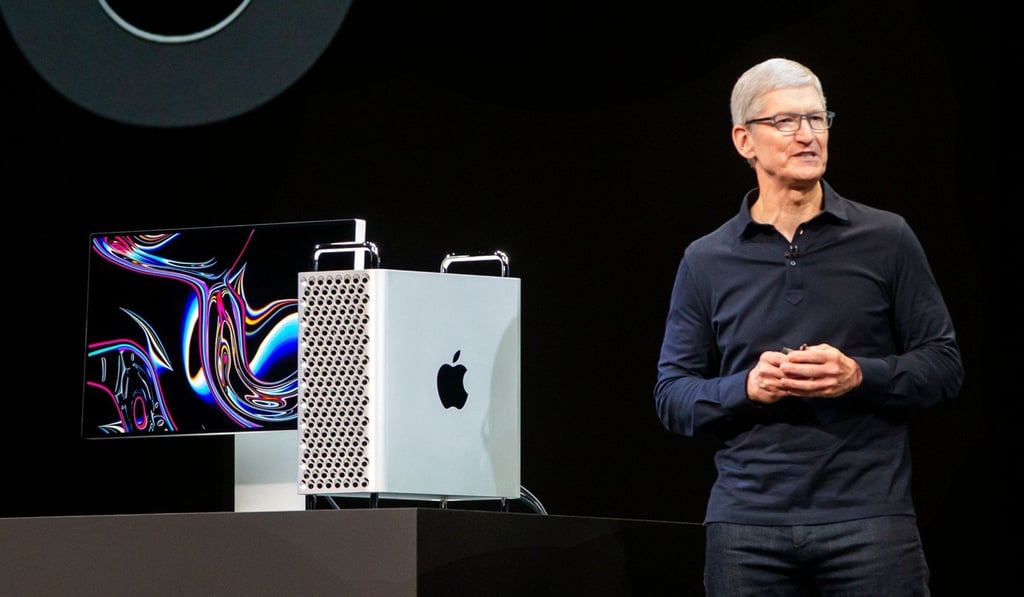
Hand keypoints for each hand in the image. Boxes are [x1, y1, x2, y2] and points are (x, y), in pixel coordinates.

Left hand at [746, 343, 861, 402]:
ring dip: (794, 384)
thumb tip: (795, 351)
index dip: (799, 357)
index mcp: (832, 357)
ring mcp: (830, 383)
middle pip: (810, 371)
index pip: (813, 356)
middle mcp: (832, 370)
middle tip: (782, 368)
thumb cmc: (836, 360)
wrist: (853, 375)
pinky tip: (790, 389)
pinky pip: (811, 393)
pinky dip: (799, 392)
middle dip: (794, 370)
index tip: (788, 357)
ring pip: (809, 384)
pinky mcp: (828, 392)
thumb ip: (813, 350)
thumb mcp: (828, 350)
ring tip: (783, 381)